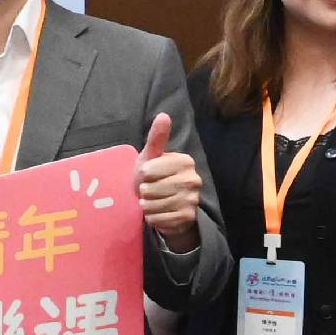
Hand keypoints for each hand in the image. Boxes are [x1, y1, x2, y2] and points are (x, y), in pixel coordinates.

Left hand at [136, 114, 201, 245]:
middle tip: (151, 191)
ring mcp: (193, 199)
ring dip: (147, 206)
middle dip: (144, 192)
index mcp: (185, 161)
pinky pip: (158, 219)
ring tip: (153, 202)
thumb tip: (164, 115)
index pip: (147, 171)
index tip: (148, 175)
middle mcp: (193, 179)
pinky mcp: (188, 217)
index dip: (142, 175)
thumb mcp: (151, 157)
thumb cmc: (154, 178)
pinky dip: (153, 218)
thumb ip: (157, 138)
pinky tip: (158, 213)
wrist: (163, 206)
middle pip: (149, 189)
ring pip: (153, 205)